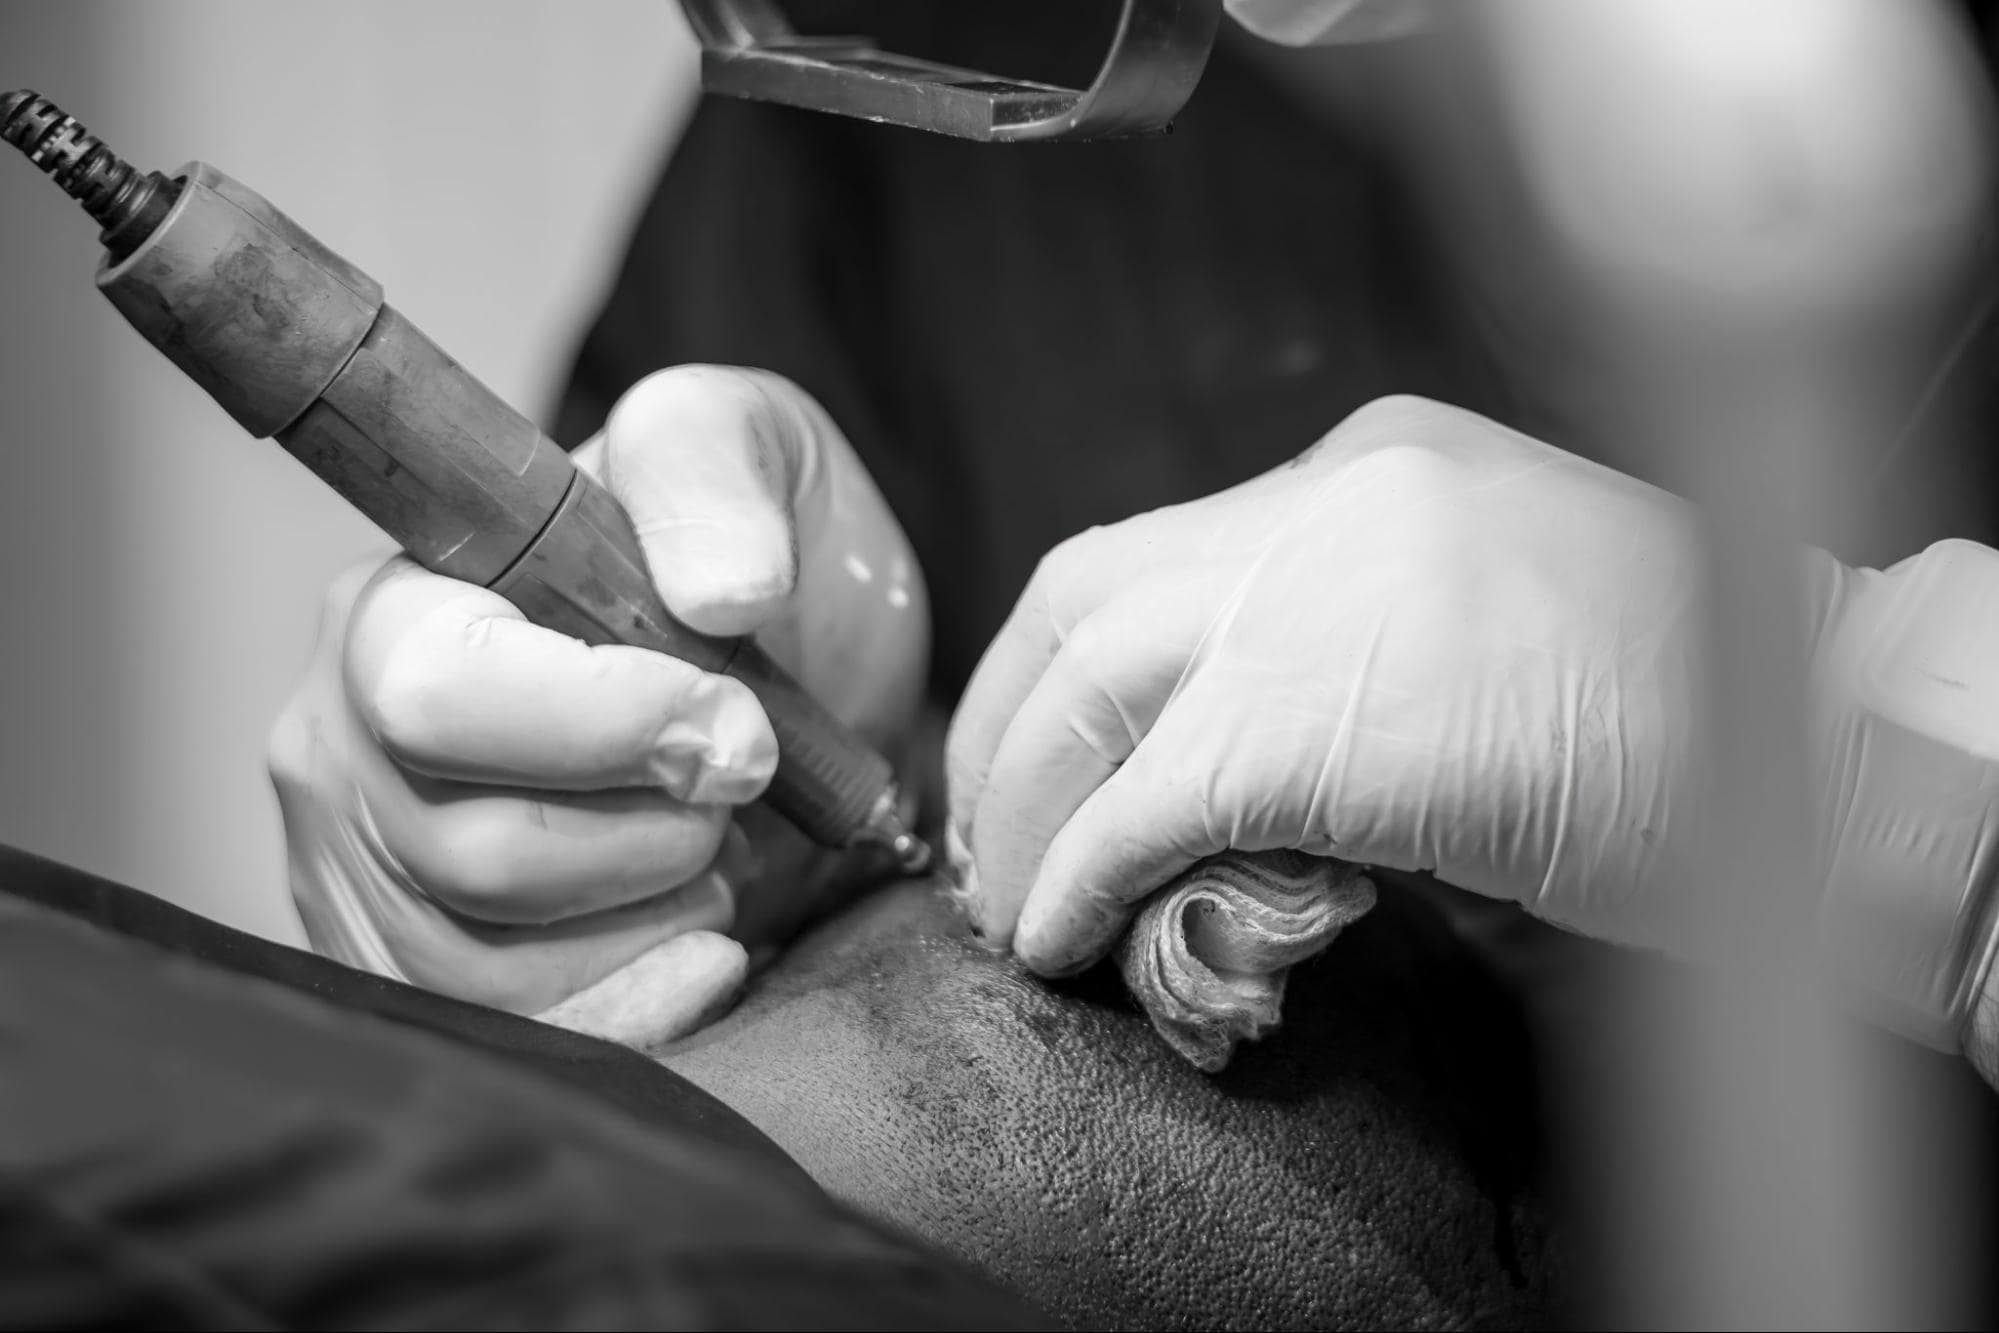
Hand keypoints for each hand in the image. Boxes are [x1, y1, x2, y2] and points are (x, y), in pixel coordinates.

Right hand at [269, 366, 927, 1025]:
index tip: (738, 723)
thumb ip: (717, 475)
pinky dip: (636, 1010)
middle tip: (733, 788)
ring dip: (653, 918)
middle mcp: (348, 746)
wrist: (792, 688)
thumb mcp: (750, 453)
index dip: (606, 726)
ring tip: (706, 846)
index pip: (438, 696)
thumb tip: (723, 591)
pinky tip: (704, 955)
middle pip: (472, 854)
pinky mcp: (419, 976)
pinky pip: (512, 1043)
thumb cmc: (748, 564)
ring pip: (494, 969)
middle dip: (653, 834)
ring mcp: (369, 876)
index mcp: (399, 607)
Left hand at [946, 395, 1737, 975]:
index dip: (1065, 662)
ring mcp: (1314, 596)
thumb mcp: (1490, 640)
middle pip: (1081, 598)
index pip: (1151, 549)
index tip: (1034, 752)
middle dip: (1004, 726)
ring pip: (1082, 688)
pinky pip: (1136, 805)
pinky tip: (1062, 940)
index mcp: (1369, 471)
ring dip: (1025, 811)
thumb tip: (1215, 787)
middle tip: (987, 834)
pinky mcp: (1310, 720)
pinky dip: (1079, 877)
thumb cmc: (1692, 716)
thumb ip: (1348, 669)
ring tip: (1014, 906)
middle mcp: (1325, 502)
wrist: (1825, 751)